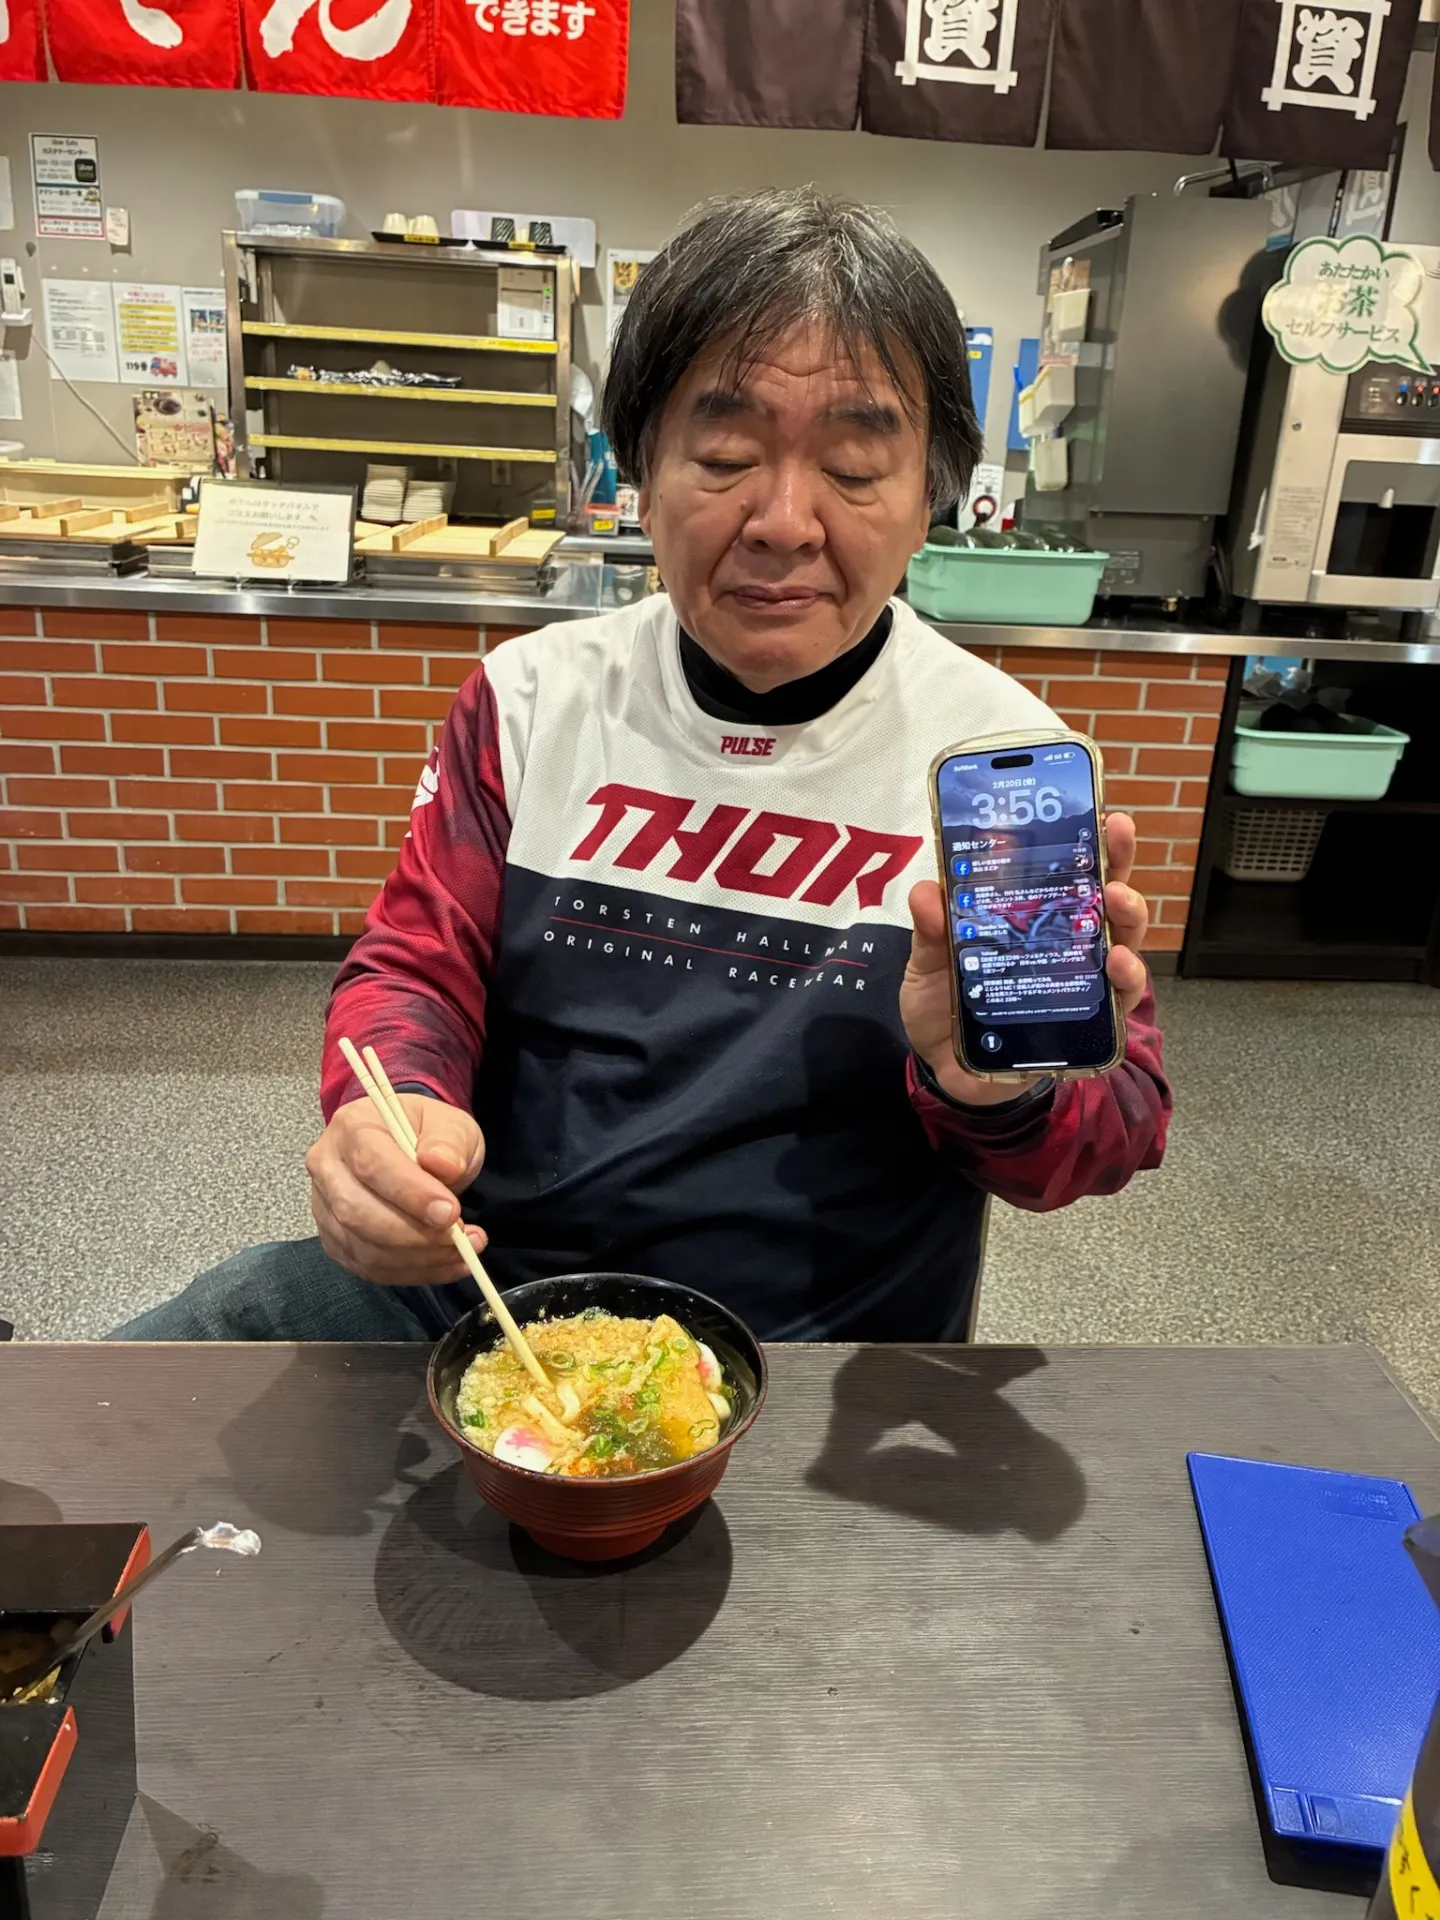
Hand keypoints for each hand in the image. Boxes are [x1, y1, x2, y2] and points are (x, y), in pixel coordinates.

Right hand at [306, 1093, 487, 1285]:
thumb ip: (449, 1141)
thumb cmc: (428, 1136)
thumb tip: (442, 1165)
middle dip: (414, 1234)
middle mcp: (327, 1166)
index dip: (410, 1193)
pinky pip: (368, 1267)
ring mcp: (325, 1207)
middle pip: (357, 1212)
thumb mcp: (451, 1125)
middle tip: (461, 1238)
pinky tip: (446, 1264)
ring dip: (418, 1258)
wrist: (413, 1152)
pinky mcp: (335, 1240)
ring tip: (463, 1252)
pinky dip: (411, 1273)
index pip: (371, 1163)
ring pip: (362, 1246)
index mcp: (352, 1126)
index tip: (450, 1212)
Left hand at [899, 811, 1149, 1108]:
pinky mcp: (1085, 1028)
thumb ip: (931, 929)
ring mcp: (1080, 987)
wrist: (946, 1071)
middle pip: (1107, 901)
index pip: (1070, 873)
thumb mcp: (929, 962)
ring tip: (1116, 906)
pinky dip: (1124, 984)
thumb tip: (928, 890)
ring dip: (1127, 921)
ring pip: (1124, 945)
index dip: (1091, 842)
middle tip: (1114, 843)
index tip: (1103, 812)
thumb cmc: (946, 1006)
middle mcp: (1065, 947)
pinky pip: (1117, 1006)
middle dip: (1118, 867)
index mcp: (1031, 919)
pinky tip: (1116, 966)